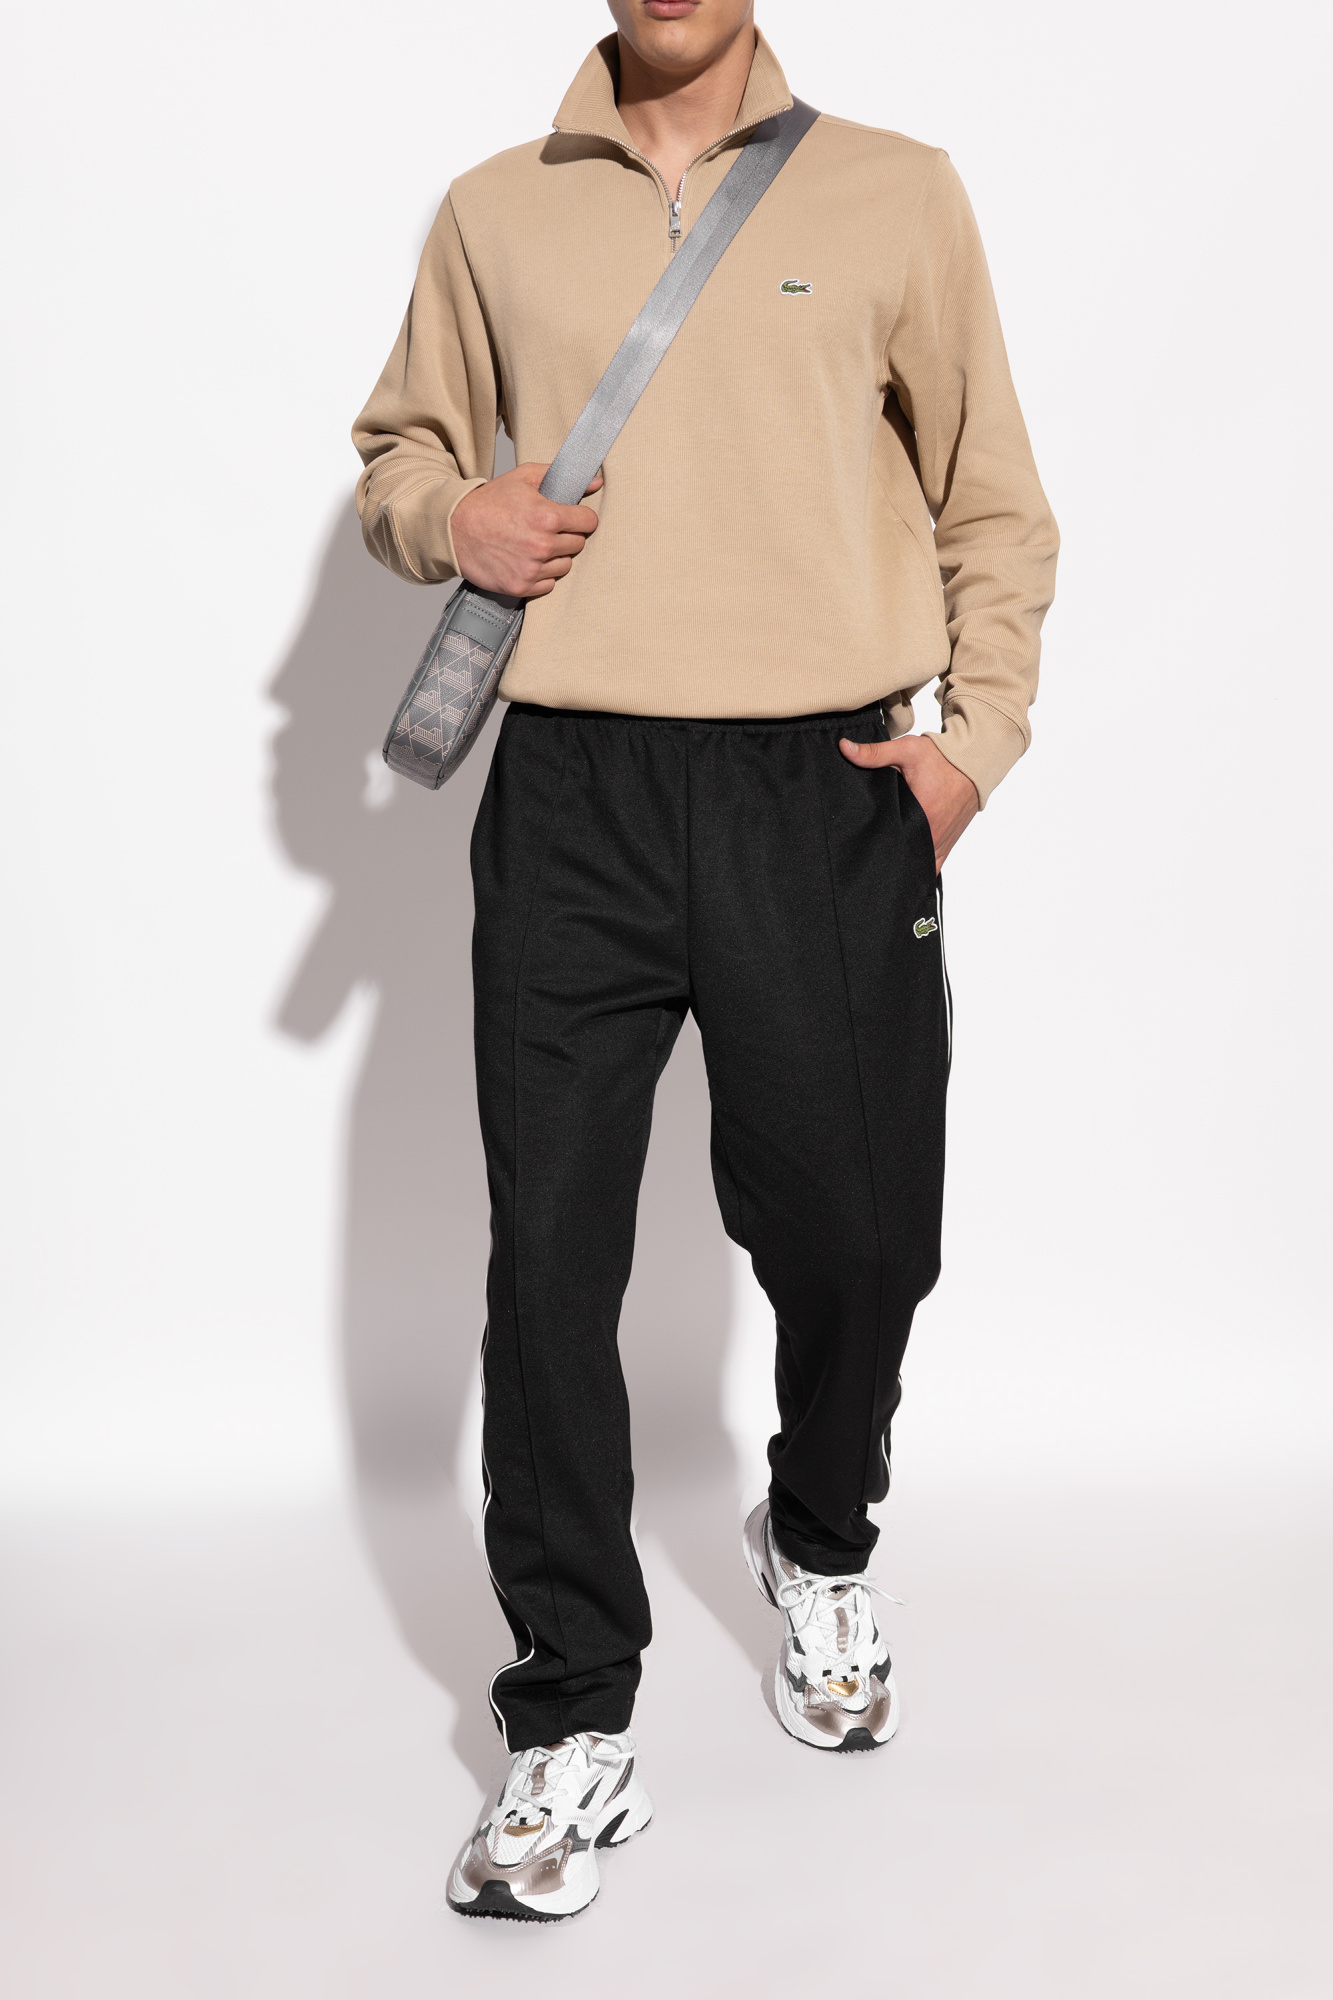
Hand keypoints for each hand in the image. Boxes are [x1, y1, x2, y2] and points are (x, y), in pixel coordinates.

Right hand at [451, 462, 602, 597]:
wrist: (454, 529)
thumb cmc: (488, 503)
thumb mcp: (522, 478)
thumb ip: (559, 477)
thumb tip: (595, 482)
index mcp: (546, 517)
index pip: (588, 522)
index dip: (581, 517)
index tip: (572, 517)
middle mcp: (542, 545)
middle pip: (578, 544)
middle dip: (567, 536)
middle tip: (546, 529)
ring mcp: (532, 569)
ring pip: (565, 566)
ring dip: (555, 557)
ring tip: (534, 545)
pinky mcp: (521, 586)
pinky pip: (549, 585)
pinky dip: (541, 575)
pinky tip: (526, 561)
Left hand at [838, 731, 978, 872]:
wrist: (974, 762)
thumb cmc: (942, 757)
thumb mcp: (906, 750)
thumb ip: (874, 753)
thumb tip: (844, 748)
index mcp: (922, 816)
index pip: (891, 842)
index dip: (874, 845)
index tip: (860, 844)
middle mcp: (934, 835)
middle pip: (903, 856)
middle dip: (886, 855)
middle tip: (867, 851)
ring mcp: (942, 843)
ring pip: (917, 865)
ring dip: (902, 863)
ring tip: (883, 860)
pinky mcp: (948, 844)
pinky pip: (932, 865)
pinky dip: (918, 866)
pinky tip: (903, 867)